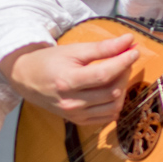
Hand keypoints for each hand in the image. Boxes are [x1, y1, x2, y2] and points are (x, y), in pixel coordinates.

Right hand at [0, 35, 138, 125]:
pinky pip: (106, 117)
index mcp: (68, 81)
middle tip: (125, 58)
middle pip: (111, 91)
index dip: (123, 62)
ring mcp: (75, 114)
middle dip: (124, 73)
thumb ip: (102, 48)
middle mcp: (71, 102)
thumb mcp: (74, 50)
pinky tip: (112, 90)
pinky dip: (114, 104)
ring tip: (118, 74)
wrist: (27, 79)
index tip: (135, 50)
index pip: (104, 74)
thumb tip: (129, 41)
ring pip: (112, 107)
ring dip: (122, 89)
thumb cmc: (50, 61)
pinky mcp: (78, 121)